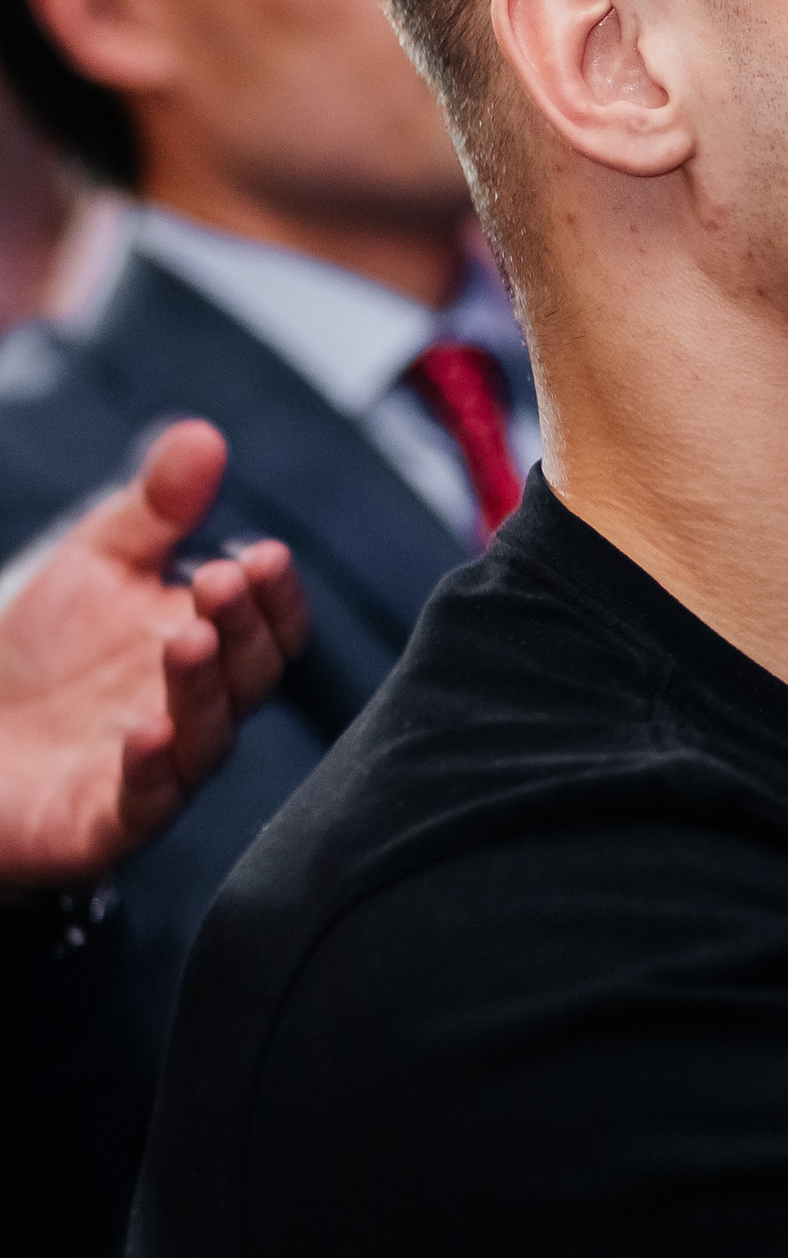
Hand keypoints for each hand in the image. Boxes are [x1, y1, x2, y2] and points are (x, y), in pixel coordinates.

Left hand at [0, 421, 309, 896]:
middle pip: (251, 677)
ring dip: (205, 689)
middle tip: (218, 580)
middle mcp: (198, 713)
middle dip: (243, 627)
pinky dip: (154, 770)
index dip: (276, 596)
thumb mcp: (96, 565)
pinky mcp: (107, 823)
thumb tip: (204, 434)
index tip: (261, 554)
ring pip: (210, 739)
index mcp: (210, 650)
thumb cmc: (41, 655)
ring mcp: (160, 771)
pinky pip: (147, 804)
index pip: (272, 628)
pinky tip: (148, 730)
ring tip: (186, 639)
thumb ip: (154, 510)